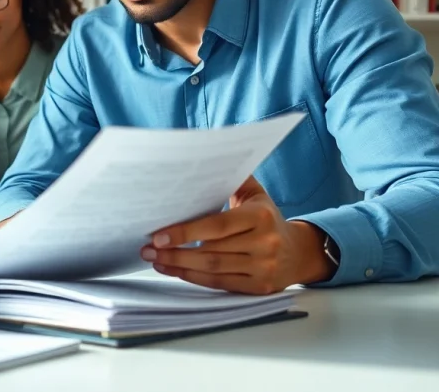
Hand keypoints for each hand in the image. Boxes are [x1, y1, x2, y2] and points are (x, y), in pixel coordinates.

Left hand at [141, 176, 333, 294]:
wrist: (299, 252)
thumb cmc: (266, 218)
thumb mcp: (255, 194)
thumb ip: (232, 178)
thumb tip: (202, 159)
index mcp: (261, 217)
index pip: (218, 226)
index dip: (186, 232)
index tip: (158, 235)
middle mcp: (265, 244)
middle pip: (211, 251)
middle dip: (175, 251)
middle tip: (147, 248)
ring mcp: (263, 268)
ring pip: (212, 269)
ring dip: (178, 266)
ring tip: (155, 258)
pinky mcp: (259, 288)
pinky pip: (219, 284)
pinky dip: (193, 278)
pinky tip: (174, 270)